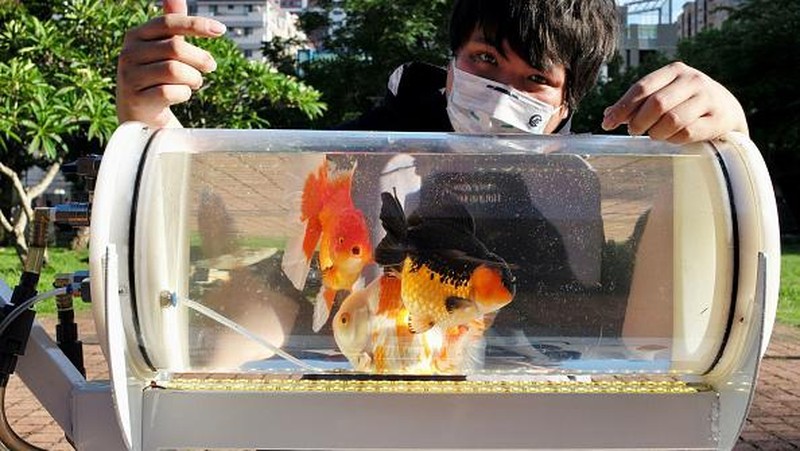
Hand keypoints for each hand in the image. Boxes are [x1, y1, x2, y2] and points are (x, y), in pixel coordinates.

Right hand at [116, 0, 224, 127]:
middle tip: (210, 67)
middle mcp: (129, 53)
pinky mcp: (136, 99)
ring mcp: (130, 77)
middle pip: (175, 48)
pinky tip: (183, 95)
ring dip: (194, 78)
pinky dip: (185, 94)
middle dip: (200, 58)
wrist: (139, 113)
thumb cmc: (156, 75)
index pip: (169, 22)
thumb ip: (171, 24)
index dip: (196, 25)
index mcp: (136, 35)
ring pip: (175, 71)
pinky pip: (171, 92)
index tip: (221, 31)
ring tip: (194, 82)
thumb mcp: (163, 48)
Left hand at [602, 62, 747, 143]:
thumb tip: (608, 115)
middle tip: (633, 132)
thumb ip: (638, 104)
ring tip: (655, 135)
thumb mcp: (665, 95)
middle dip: (639, 122)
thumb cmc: (687, 104)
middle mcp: (693, 80)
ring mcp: (708, 98)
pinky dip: (673, 140)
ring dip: (656, 133)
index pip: (641, 87)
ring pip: (672, 120)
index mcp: (675, 70)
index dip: (622, 107)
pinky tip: (672, 138)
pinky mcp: (718, 119)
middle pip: (656, 104)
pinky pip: (687, 133)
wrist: (728, 112)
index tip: (607, 124)